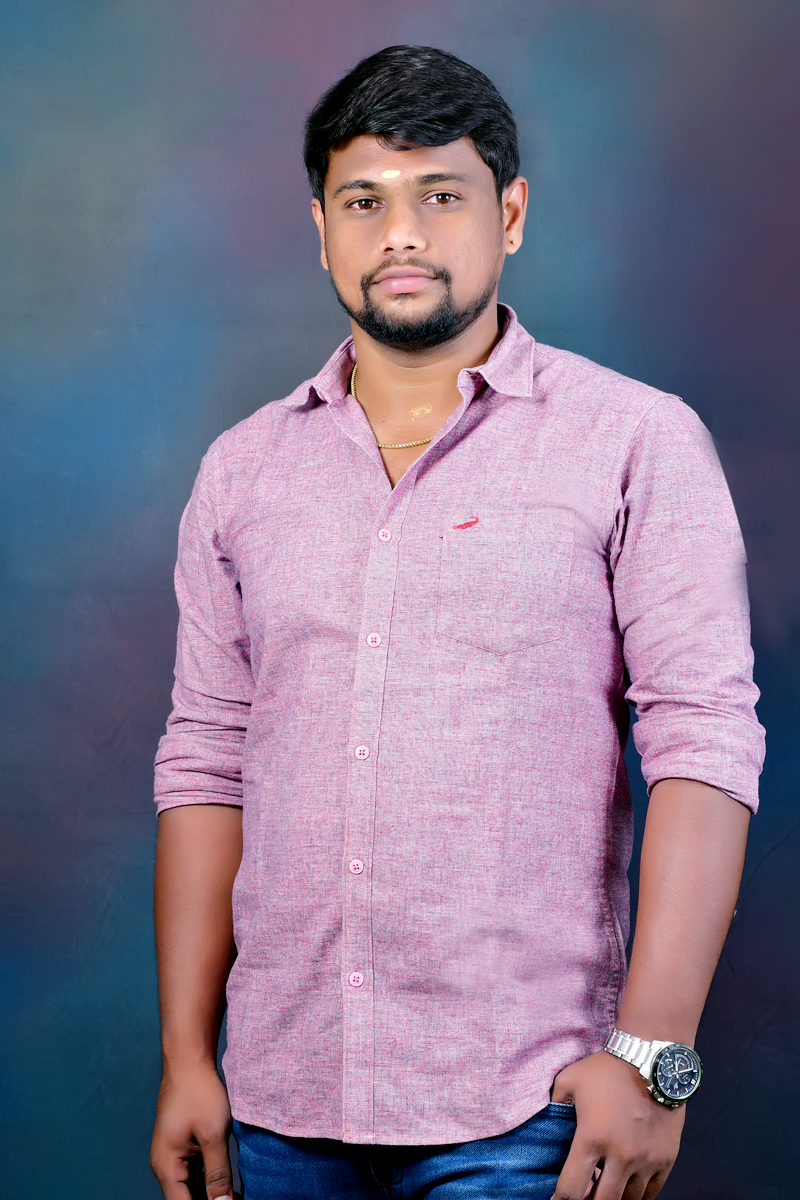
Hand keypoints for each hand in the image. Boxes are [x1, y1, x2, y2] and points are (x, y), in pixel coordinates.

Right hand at [151, 1061, 237, 1199]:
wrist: (189, 1060)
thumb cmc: (198, 1091)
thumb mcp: (213, 1134)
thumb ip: (218, 1173)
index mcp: (167, 1167)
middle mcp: (166, 1166)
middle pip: (186, 1199)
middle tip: (236, 1198)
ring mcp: (174, 1156)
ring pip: (192, 1188)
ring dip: (211, 1193)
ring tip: (235, 1195)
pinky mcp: (183, 1147)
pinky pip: (195, 1173)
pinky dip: (210, 1179)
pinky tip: (229, 1183)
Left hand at [550, 1051, 684, 1199]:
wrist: (652, 1059)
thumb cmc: (607, 1068)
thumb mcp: (570, 1080)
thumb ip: (554, 1104)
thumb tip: (545, 1122)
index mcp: (592, 1138)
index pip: (572, 1189)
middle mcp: (620, 1155)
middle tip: (583, 1199)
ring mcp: (646, 1159)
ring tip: (604, 1192)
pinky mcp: (666, 1159)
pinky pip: (652, 1194)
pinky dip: (638, 1197)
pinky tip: (627, 1191)